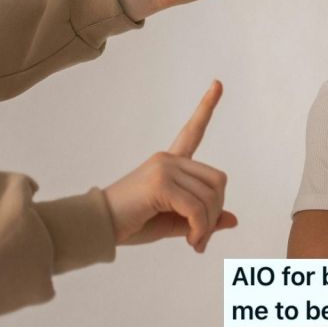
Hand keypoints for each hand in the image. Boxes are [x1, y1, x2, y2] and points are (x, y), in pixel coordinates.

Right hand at [104, 80, 236, 251]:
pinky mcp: (160, 183)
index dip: (206, 107)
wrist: (95, 228)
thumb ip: (201, 218)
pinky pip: (196, 209)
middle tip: (200, 237)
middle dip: (215, 212)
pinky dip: (199, 228)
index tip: (218, 84)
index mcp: (170, 163)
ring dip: (207, 225)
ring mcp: (164, 168)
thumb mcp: (173, 221)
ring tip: (194, 242)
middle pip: (218, 181)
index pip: (192, 131)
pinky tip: (190, 241)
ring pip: (210, 196)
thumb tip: (232, 219)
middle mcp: (168, 159)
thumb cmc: (131, 224)